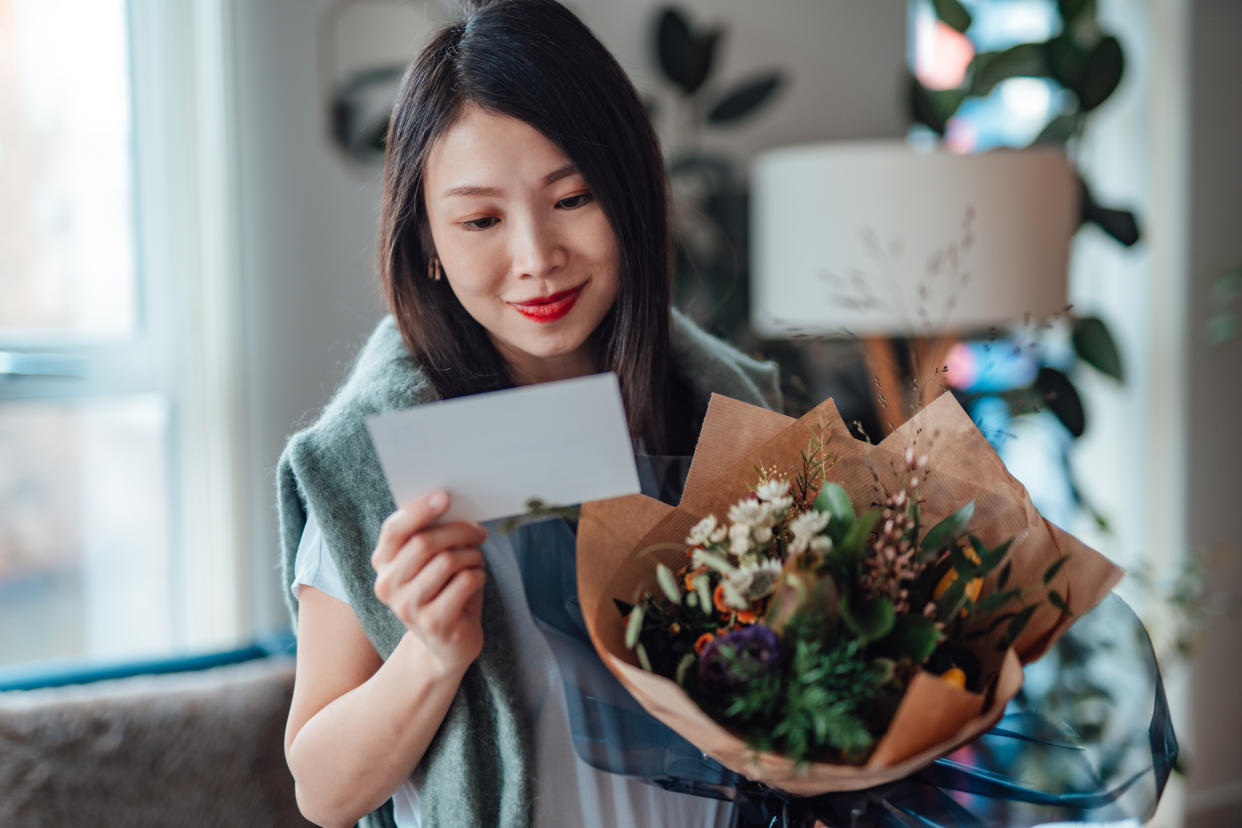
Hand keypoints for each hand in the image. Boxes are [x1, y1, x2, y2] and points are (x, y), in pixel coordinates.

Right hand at [371, 490, 487, 672]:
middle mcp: (388, 586)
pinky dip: (478, 575)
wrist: (446, 645)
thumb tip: (447, 503)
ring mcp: (408, 608)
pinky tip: (476, 582)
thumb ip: (429, 536)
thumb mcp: (429, 564)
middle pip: (425, 542)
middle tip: (479, 533)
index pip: (394, 530)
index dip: (419, 510)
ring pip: (448, 561)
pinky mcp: (434, 623)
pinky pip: (465, 582)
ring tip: (476, 561)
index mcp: (383, 564)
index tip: (444, 497)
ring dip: (472, 555)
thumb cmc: (442, 592)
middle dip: (459, 531)